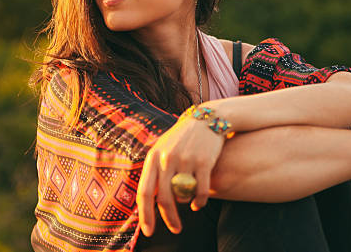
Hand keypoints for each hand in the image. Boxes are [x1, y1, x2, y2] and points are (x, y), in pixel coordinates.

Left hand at [136, 115, 224, 236]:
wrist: (206, 119)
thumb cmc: (182, 139)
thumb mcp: (163, 149)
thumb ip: (155, 171)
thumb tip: (148, 200)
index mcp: (153, 156)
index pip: (145, 191)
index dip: (145, 214)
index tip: (149, 230)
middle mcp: (167, 158)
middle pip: (164, 198)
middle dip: (169, 218)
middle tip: (175, 230)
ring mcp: (185, 159)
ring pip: (183, 195)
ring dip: (186, 205)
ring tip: (189, 204)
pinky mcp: (203, 162)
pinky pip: (201, 191)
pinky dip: (200, 201)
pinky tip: (199, 203)